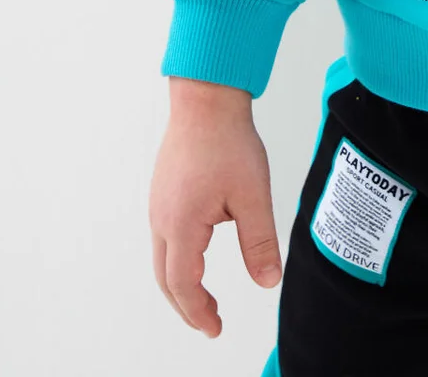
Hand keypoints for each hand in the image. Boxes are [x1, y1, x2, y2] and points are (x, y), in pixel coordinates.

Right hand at [149, 79, 283, 337]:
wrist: (206, 99)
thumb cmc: (227, 141)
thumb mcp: (252, 195)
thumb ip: (259, 241)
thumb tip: (268, 281)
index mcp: (181, 225)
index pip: (184, 285)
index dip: (199, 312)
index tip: (215, 328)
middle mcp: (162, 219)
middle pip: (166, 279)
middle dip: (186, 306)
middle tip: (209, 322)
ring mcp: (159, 204)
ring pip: (162, 258)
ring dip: (180, 284)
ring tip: (204, 297)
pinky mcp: (163, 191)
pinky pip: (164, 237)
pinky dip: (177, 260)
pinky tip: (197, 255)